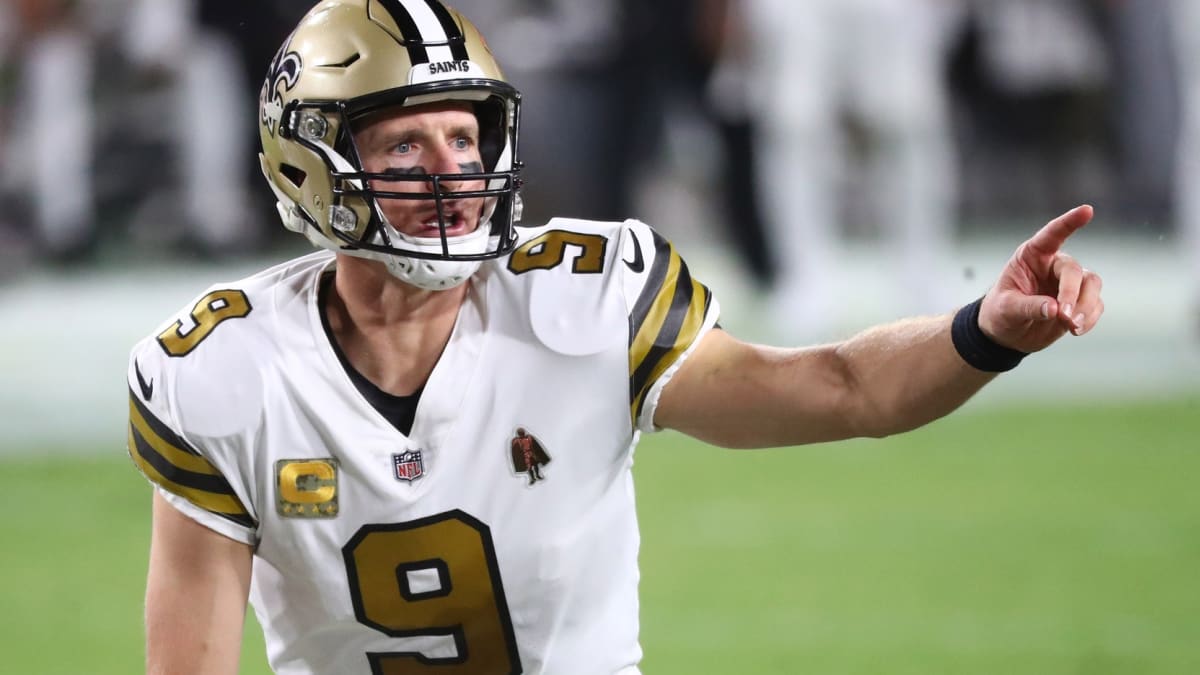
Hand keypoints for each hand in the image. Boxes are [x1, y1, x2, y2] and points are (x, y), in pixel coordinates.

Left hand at [978, 205, 1103, 352]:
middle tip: (1063, 317)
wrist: (1007, 334)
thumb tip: (1055, 309)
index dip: (1069, 222)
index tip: (1087, 210)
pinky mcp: (1080, 302)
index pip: (1052, 235)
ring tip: (1071, 327)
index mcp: (1032, 256)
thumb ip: (1028, 307)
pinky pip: (1096, 305)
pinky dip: (1089, 318)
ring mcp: (1069, 283)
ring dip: (1085, 306)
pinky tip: (1076, 331)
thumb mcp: (1006, 309)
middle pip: (1074, 270)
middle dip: (1071, 293)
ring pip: (1092, 285)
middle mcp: (1053, 265)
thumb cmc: (1000, 313)